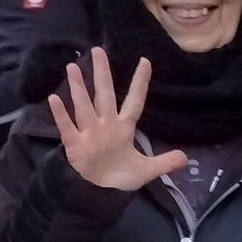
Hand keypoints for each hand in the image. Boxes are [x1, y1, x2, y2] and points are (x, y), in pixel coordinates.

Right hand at [50, 49, 186, 190]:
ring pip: (84, 106)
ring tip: (73, 67)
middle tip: (98, 50)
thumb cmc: (121, 174)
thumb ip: (164, 163)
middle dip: (102, 74)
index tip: (145, 61)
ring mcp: (89, 132)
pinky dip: (61, 114)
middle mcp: (106, 124)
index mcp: (124, 127)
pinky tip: (54, 99)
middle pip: (104, 95)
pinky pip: (67, 126)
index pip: (134, 101)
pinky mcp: (75, 144)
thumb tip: (187, 159)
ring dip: (79, 88)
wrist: (99, 191)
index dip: (140, 83)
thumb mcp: (146, 170)